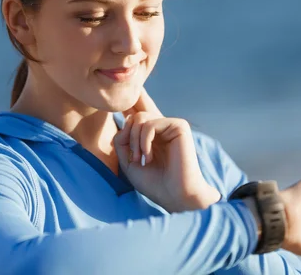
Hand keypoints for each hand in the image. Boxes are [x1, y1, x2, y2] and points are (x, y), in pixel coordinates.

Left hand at [113, 87, 219, 212]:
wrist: (175, 196)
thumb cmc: (154, 183)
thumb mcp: (128, 162)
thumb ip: (122, 140)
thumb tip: (127, 119)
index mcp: (151, 135)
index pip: (137, 111)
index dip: (128, 106)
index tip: (121, 103)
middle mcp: (161, 127)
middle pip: (136, 111)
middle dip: (128, 134)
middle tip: (134, 158)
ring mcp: (171, 125)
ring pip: (139, 118)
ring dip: (134, 140)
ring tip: (140, 159)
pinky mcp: (179, 126)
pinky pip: (150, 124)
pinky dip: (144, 141)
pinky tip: (149, 156)